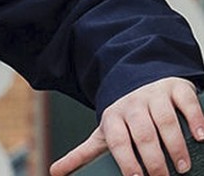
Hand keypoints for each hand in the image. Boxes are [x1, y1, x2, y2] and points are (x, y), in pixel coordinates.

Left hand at [50, 78, 203, 175]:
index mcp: (113, 117)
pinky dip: (195, 119)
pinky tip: (200, 136)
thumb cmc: (123, 116)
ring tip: (183, 166)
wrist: (137, 77)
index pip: (118, 141)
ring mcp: (154, 95)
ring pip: (165, 120)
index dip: (127, 161)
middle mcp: (132, 105)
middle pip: (143, 134)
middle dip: (154, 159)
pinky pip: (185, 103)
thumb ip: (82, 154)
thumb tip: (54, 172)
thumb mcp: (102, 132)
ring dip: (175, 144)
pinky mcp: (175, 89)